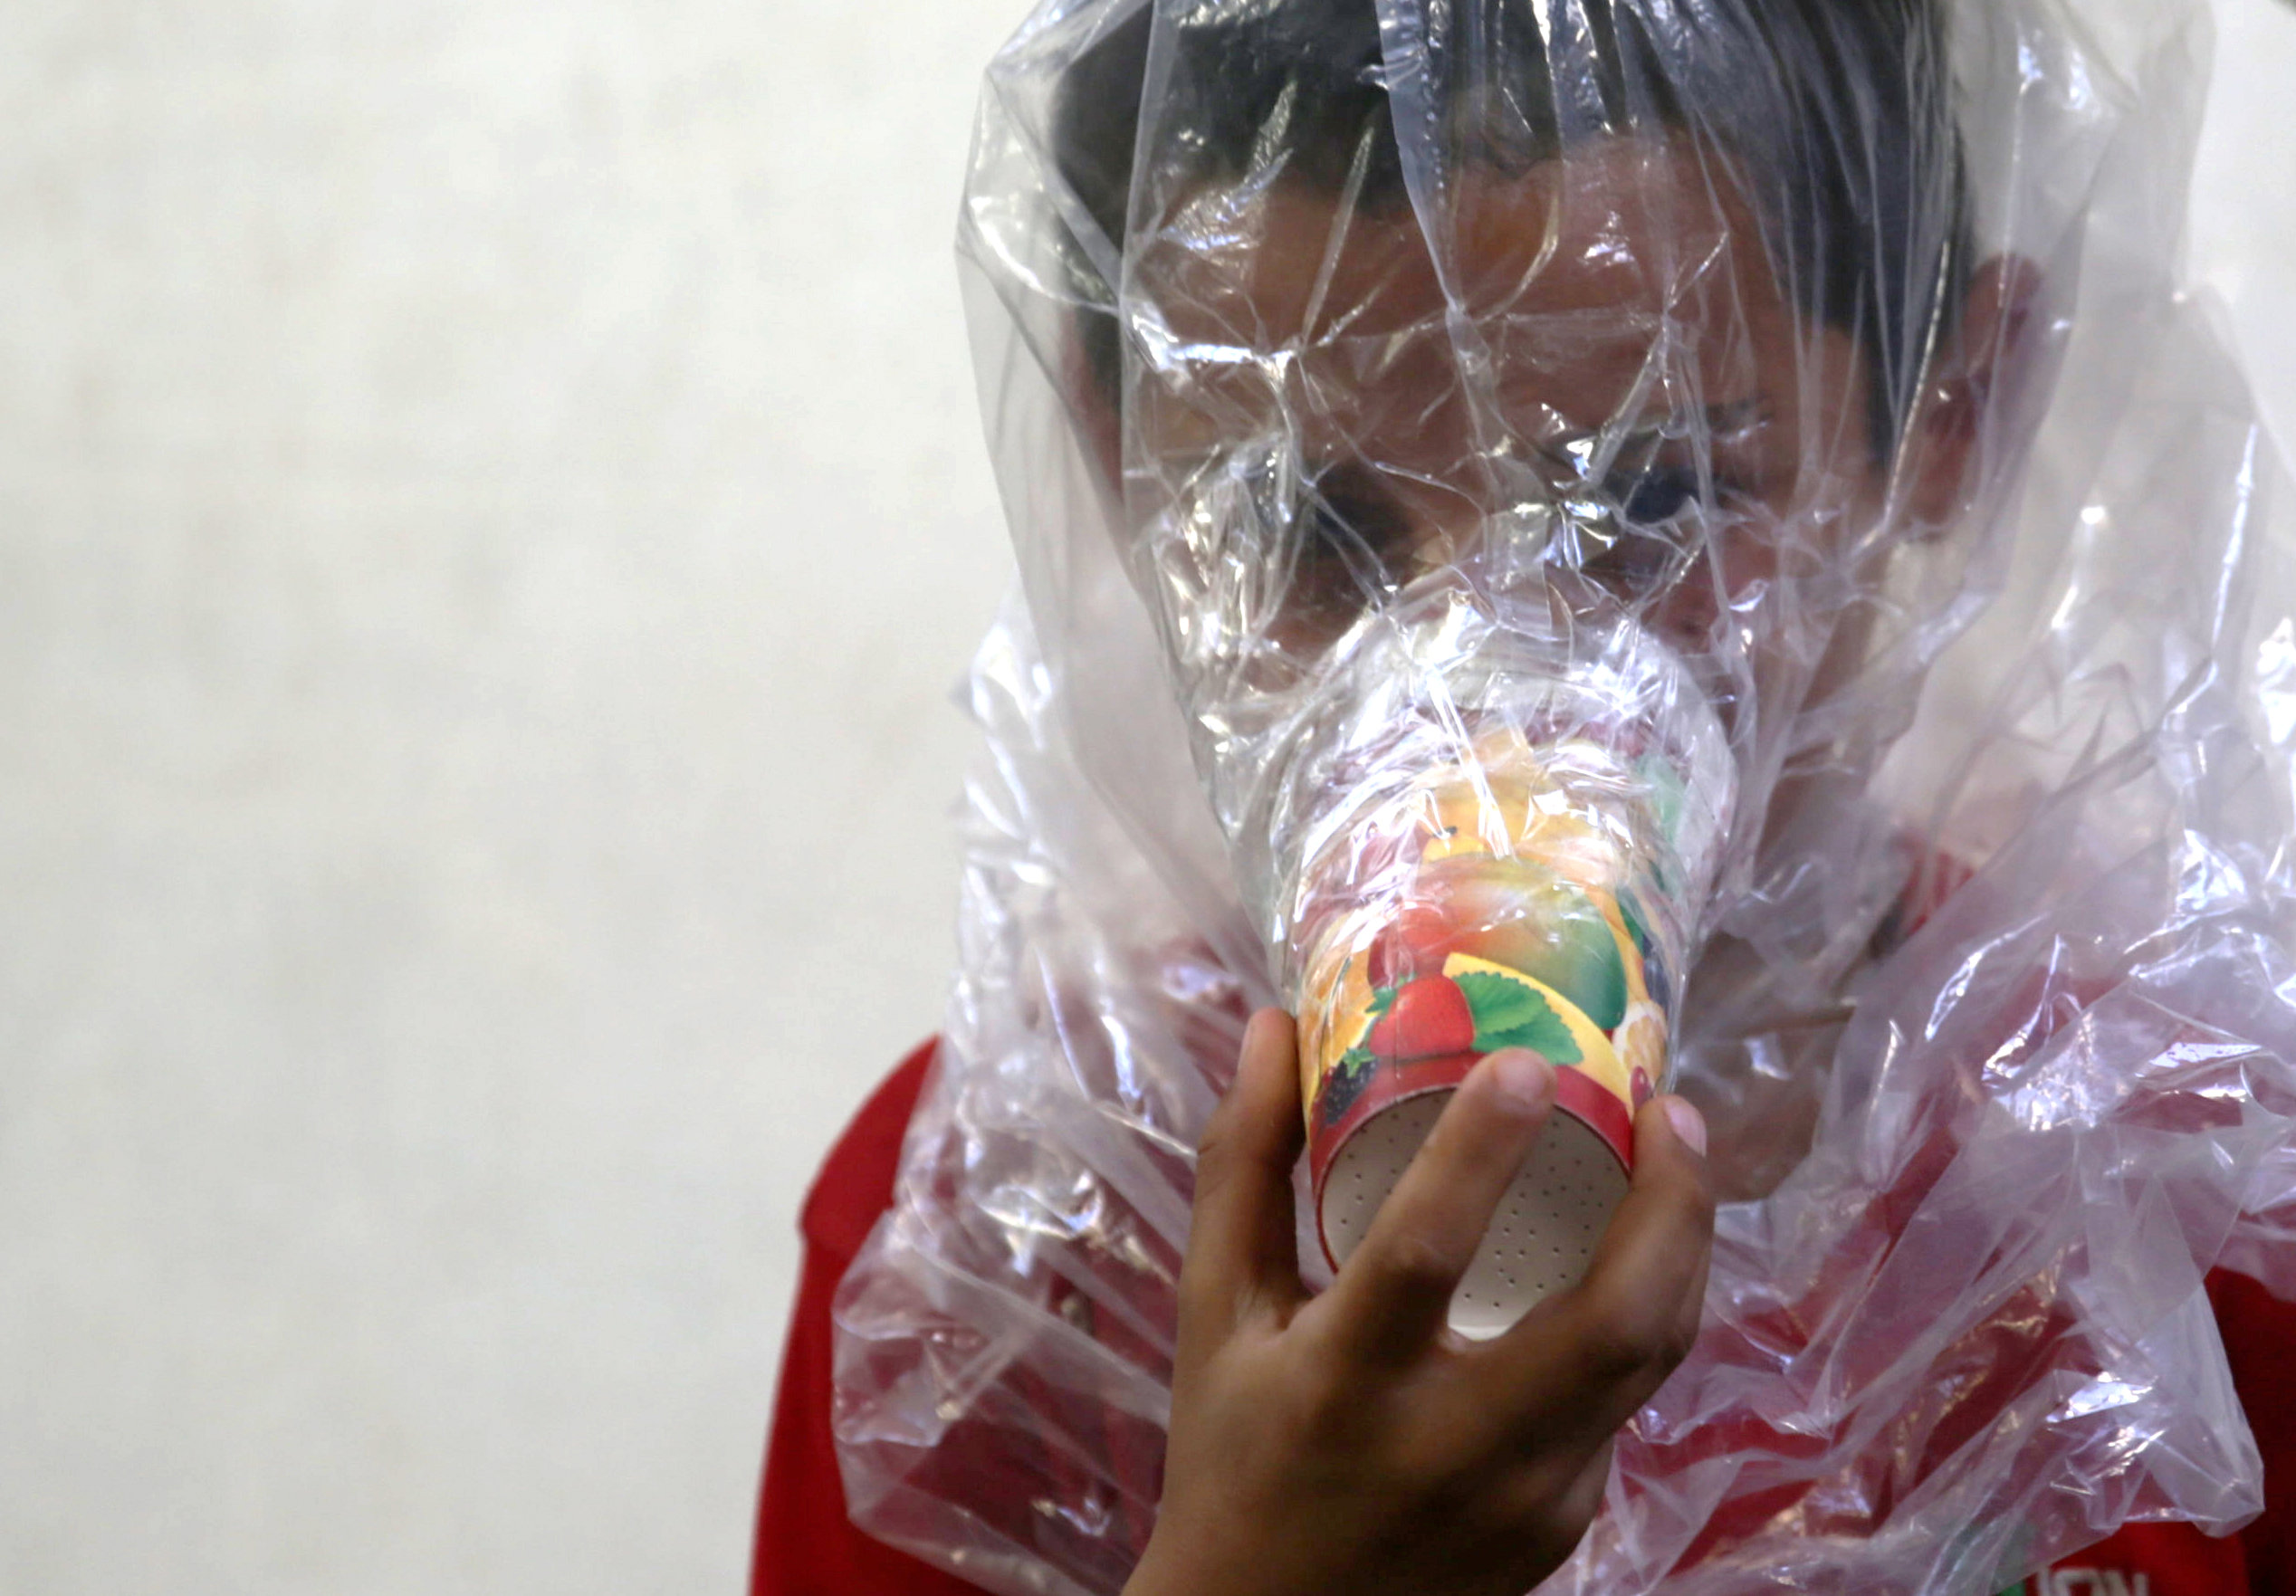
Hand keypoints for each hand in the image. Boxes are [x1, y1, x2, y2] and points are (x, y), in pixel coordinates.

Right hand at [1125, 1009, 1712, 1595]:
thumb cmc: (1231, 1458)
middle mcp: (1450, 1446)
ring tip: (1678, 1157)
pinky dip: (1640, 1313)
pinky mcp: (1567, 1522)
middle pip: (1609, 1323)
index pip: (1425, 1254)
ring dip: (1683, 1248)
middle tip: (1668, 1109)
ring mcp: (1527, 1496)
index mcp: (1342, 1383)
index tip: (1526, 1063)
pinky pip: (1624, 1399)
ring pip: (1649, 1361)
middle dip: (1666, 1205)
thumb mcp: (1216, 1316)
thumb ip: (1245, 1168)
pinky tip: (1633, 1252)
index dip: (1480, 1152)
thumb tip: (1275, 1024)